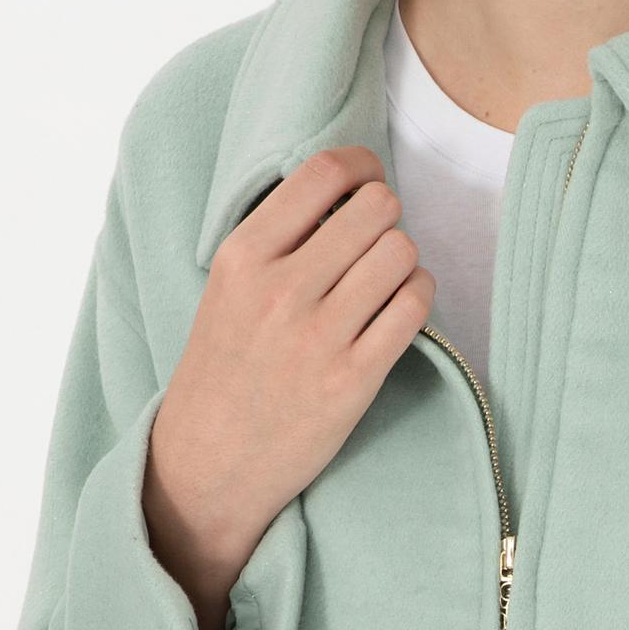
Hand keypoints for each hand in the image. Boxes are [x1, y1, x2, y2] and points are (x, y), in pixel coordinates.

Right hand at [142, 145, 433, 629]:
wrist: (211, 461)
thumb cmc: (225, 367)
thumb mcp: (228, 287)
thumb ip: (278, 237)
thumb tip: (348, 186)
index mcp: (243, 256)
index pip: (323, 172)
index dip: (362, 167)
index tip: (367, 182)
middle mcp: (280, 289)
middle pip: (376, 208)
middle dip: (386, 218)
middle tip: (375, 242)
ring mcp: (319, 335)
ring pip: (402, 252)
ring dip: (404, 260)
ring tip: (384, 281)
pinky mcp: (353, 379)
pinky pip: (415, 305)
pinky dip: (417, 297)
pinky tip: (397, 309)